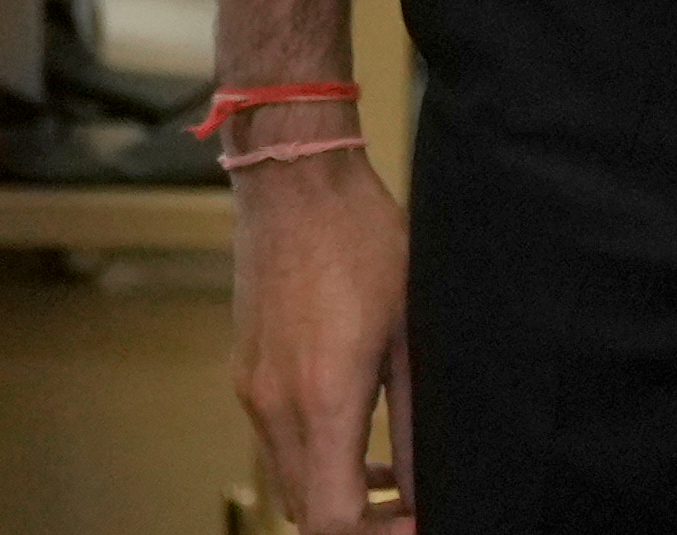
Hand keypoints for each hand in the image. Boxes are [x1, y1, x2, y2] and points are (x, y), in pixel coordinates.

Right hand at [226, 147, 415, 529]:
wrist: (296, 178)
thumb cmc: (363, 241)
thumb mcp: (412, 334)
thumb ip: (417, 423)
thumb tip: (429, 487)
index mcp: (320, 398)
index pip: (333, 521)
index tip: (422, 522)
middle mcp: (274, 403)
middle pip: (306, 515)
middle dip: (364, 527)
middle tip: (415, 512)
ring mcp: (252, 387)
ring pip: (290, 484)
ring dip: (338, 500)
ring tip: (396, 486)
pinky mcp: (247, 369)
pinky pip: (278, 445)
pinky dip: (317, 464)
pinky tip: (361, 440)